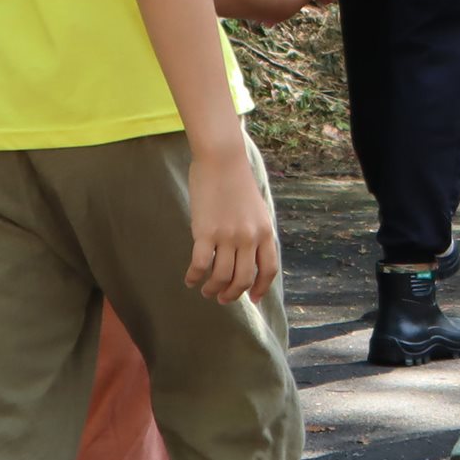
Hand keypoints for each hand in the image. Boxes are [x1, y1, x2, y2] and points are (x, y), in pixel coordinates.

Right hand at [184, 141, 280, 304]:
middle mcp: (249, 237)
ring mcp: (228, 235)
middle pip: (244, 279)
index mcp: (265, 231)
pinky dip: (194, 277)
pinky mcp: (205, 231)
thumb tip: (249, 258)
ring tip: (206, 290)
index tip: (254, 299)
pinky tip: (190, 279)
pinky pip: (199, 264)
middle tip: (222, 298)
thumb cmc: (237, 182)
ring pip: (221, 277)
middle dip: (233, 294)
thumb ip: (255, 233)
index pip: (269, 269)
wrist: (222, 159)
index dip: (261, 288)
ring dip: (212, 289)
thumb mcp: (257, 209)